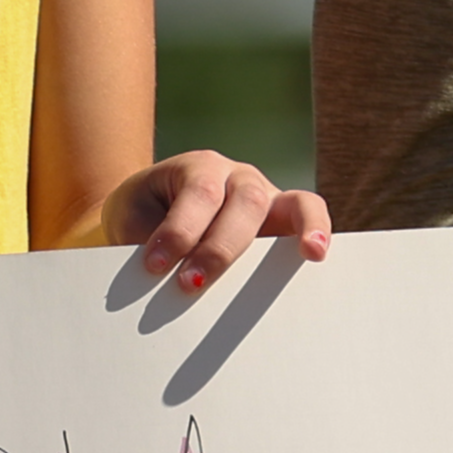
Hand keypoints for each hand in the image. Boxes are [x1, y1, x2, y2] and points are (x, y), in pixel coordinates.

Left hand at [88, 150, 332, 293]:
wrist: (148, 213)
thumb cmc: (141, 216)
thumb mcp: (133, 222)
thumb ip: (147, 243)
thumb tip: (162, 282)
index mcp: (197, 167)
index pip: (197, 193)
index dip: (181, 230)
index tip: (155, 265)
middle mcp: (237, 177)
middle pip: (244, 202)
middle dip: (220, 248)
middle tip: (190, 285)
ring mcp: (266, 196)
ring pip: (290, 204)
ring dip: (296, 231)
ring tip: (311, 252)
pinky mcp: (282, 222)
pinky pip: (309, 217)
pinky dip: (318, 230)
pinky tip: (319, 253)